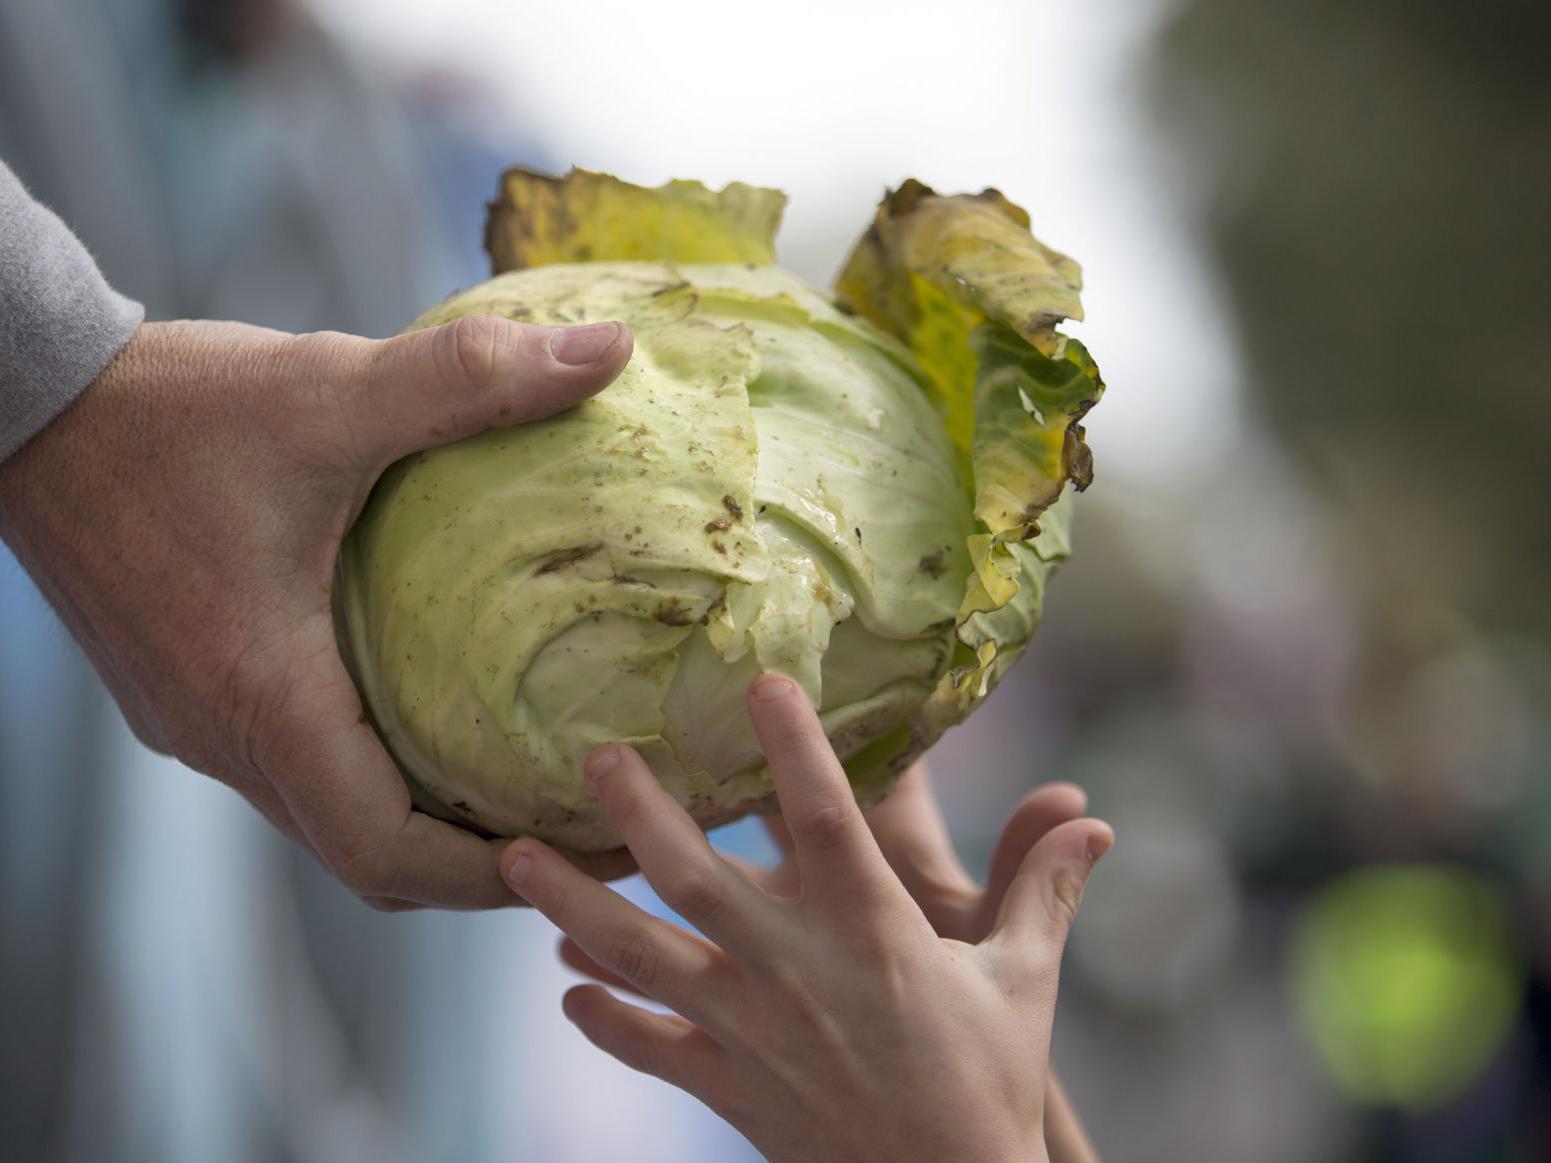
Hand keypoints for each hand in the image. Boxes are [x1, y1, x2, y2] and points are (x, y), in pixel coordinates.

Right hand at [0, 315, 636, 908]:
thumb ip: (470, 377)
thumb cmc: (170, 406)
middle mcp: (221, 734)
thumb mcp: (329, 385)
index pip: (387, 850)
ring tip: (532, 786)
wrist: (28, 398)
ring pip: (330, 817)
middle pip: (368, 857)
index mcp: (260, 694)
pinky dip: (379, 778)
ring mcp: (196, 721)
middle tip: (586, 828)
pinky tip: (441, 719)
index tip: (590, 851)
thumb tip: (610, 352)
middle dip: (480, 867)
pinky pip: (298, 770)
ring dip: (429, 826)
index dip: (493, 874)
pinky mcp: (187, 692)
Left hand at [503, 675, 1111, 1161]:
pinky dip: (604, 1018)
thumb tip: (1092, 818)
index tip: (761, 681)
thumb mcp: (1023, 981)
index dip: (794, 747)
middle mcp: (796, 970)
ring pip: (642, 958)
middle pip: (698, 880)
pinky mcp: (728, 1086)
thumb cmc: (987, 1082)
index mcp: (871, 931)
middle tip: (592, 756)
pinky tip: (563, 989)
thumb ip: (1042, 890)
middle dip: (640, 815)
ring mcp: (750, 1030)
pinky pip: (649, 1047)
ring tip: (514, 857)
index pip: (827, 819)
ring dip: (574, 905)